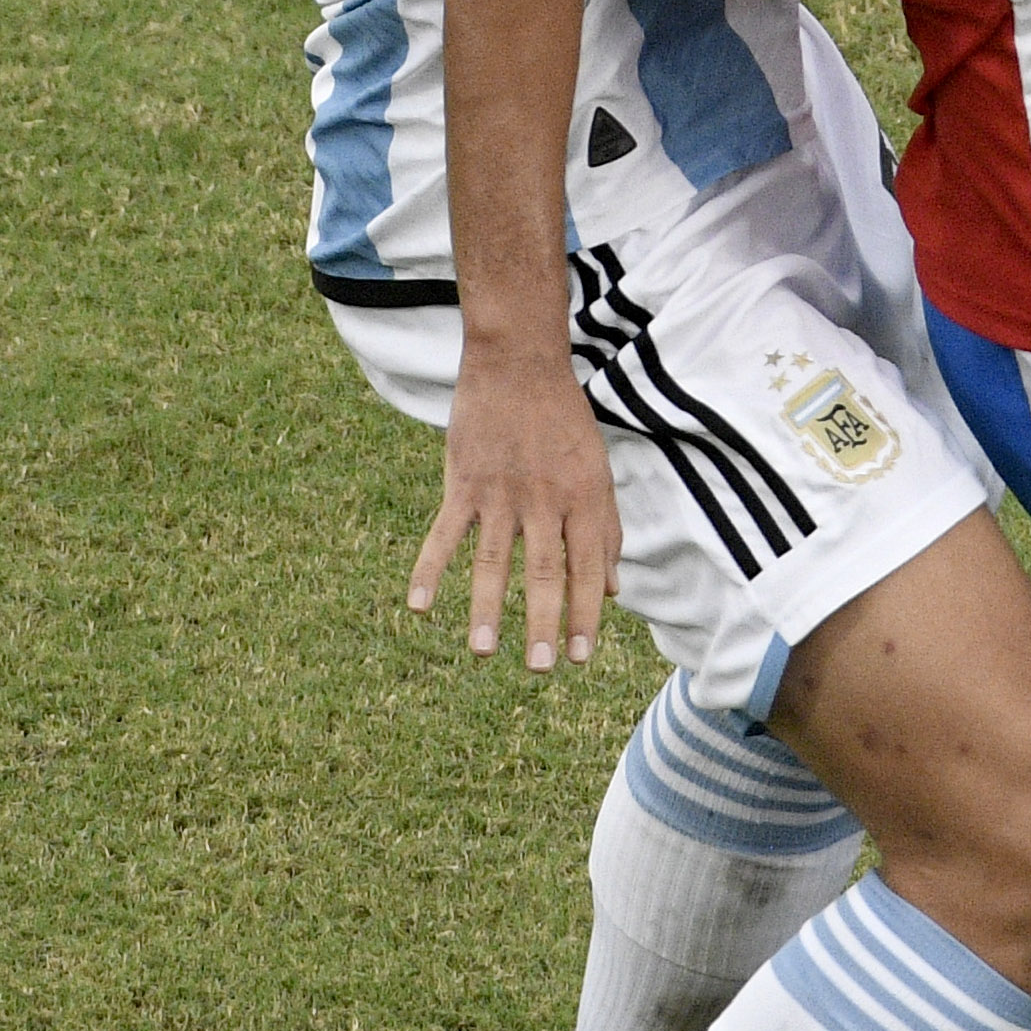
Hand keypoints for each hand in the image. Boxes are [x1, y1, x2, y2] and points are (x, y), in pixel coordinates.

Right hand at [406, 341, 619, 671]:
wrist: (519, 362)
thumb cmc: (563, 419)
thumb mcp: (599, 468)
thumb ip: (606, 529)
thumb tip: (613, 589)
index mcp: (584, 497)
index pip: (588, 567)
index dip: (585, 614)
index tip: (581, 656)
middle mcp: (545, 498)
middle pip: (544, 570)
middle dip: (543, 623)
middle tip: (539, 668)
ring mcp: (501, 491)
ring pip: (494, 559)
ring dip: (487, 608)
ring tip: (485, 652)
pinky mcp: (463, 481)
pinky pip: (444, 533)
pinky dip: (428, 569)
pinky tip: (418, 606)